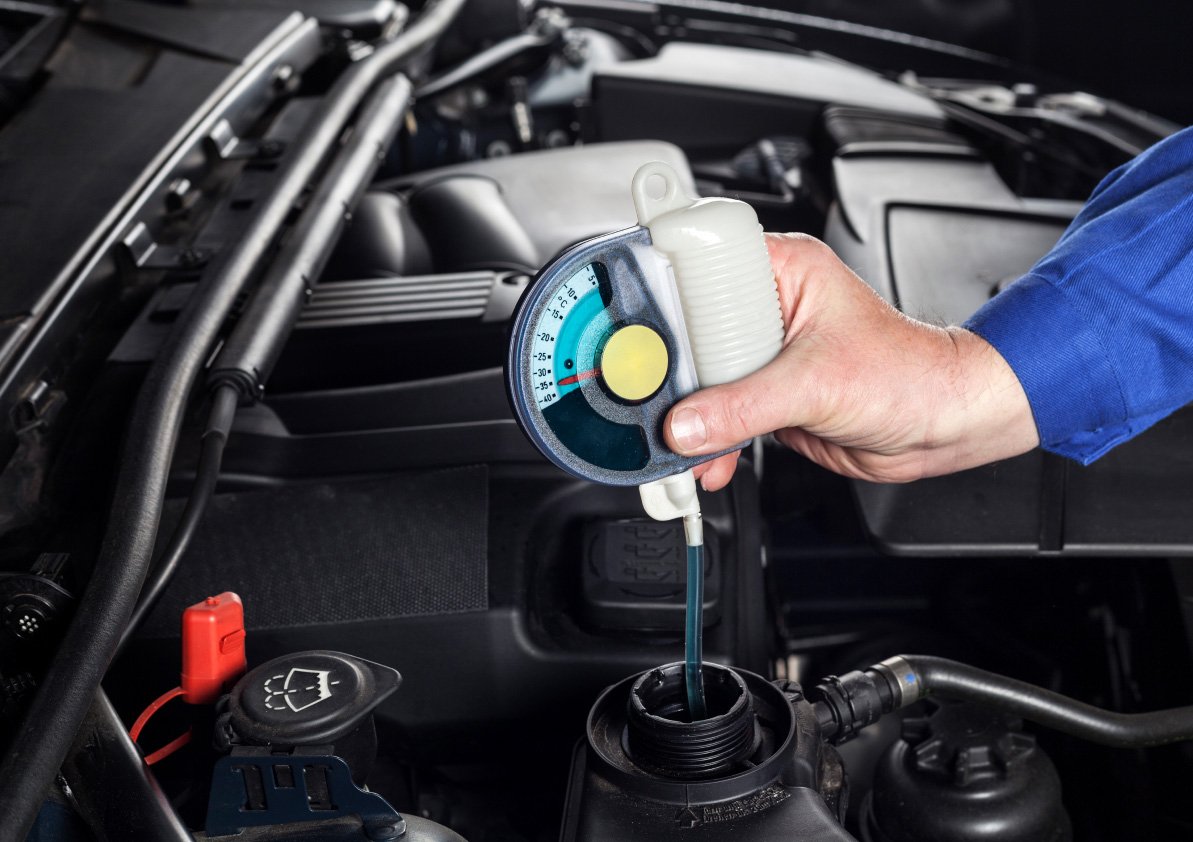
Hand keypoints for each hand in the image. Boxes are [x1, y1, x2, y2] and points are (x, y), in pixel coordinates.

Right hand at [664, 233, 1039, 489]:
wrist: (941, 423)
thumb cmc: (909, 374)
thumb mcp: (817, 384)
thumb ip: (743, 407)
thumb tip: (687, 424)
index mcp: (780, 269)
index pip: (699, 261)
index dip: (661, 288)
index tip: (631, 321)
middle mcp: (766, 304)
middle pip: (689, 328)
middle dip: (671, 369)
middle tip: (650, 394)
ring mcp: (764, 350)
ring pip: (700, 375)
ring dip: (690, 412)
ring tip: (682, 438)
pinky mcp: (765, 391)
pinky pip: (719, 411)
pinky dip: (709, 439)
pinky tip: (708, 458)